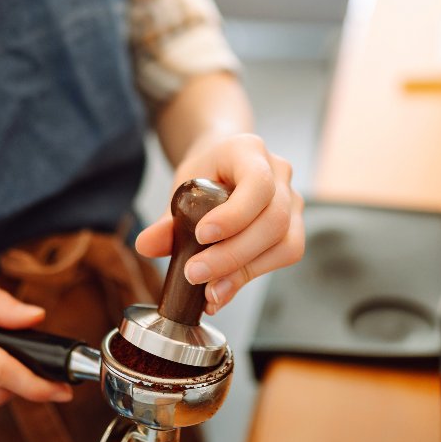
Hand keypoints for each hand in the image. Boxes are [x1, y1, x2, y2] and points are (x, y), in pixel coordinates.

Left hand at [136, 133, 304, 313]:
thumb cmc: (204, 174)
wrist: (222, 166)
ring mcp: (293, 200)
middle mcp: (279, 173)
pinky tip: (223, 289)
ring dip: (245, 271)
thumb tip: (146, 246)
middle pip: (273, 220)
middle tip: (194, 274)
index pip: (257, 183)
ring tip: (209, 290)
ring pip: (285, 243)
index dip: (234, 215)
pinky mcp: (294, 226)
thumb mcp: (181, 187)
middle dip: (233, 254)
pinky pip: (285, 255)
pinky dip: (253, 276)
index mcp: (250, 151)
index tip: (202, 236)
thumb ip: (166, 219)